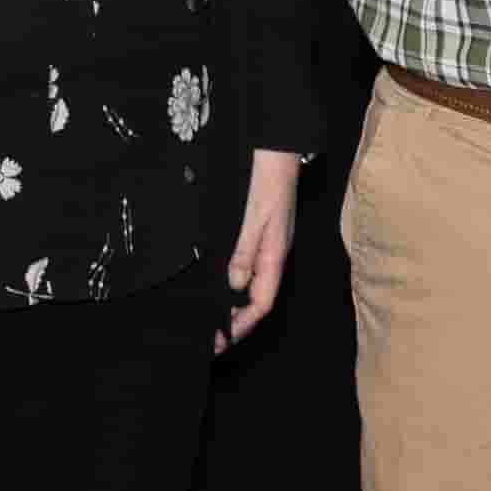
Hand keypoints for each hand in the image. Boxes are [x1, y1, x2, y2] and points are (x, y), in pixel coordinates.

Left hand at [217, 149, 301, 353]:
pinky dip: (237, 282)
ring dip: (237, 303)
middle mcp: (275, 252)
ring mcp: (271, 242)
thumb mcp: (251, 219)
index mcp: (275, 254)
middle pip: (259, 297)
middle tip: (213, 337)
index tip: (220, 342)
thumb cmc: (267, 181)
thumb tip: (235, 286)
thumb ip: (243, 253)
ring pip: (255, 284)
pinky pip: (252, 266)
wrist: (278, 148)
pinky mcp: (264, 231)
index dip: (242, 325)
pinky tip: (223, 282)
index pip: (261, 302)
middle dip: (238, 320)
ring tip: (215, 317)